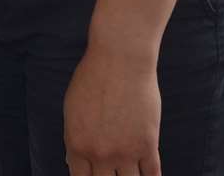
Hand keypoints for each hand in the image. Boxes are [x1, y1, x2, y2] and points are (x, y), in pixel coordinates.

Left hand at [62, 43, 160, 175]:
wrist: (120, 60)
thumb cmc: (93, 79)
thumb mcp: (72, 109)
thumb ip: (74, 139)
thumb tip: (72, 162)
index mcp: (77, 144)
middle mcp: (100, 154)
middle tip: (110, 172)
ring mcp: (125, 152)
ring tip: (127, 174)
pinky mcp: (148, 145)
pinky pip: (151, 175)